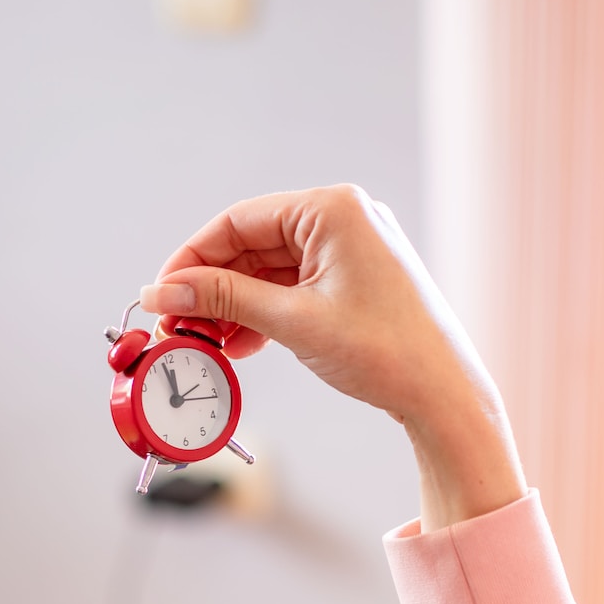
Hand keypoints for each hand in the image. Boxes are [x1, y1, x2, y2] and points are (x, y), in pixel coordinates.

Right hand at [140, 185, 525, 529]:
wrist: (443, 395)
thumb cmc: (383, 352)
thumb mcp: (292, 321)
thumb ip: (223, 299)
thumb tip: (163, 290)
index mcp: (333, 208)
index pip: (239, 221)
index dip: (192, 258)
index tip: (160, 292)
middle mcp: (343, 218)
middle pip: (252, 245)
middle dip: (212, 287)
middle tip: (177, 324)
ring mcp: (351, 249)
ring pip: (269, 270)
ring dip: (234, 305)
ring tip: (205, 342)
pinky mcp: (354, 280)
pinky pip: (293, 287)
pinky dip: (263, 314)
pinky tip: (239, 345)